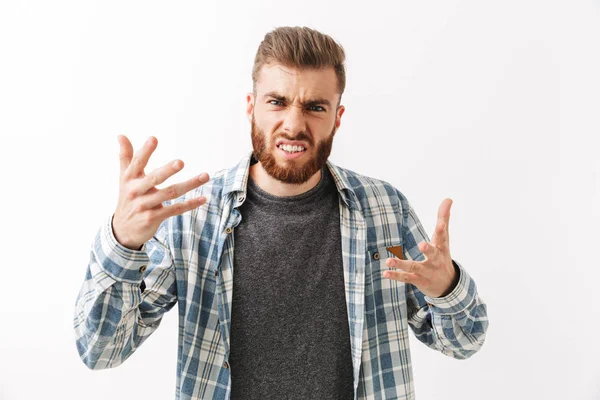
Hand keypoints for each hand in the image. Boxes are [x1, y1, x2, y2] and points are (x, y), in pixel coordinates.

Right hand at [112, 135, 209, 249]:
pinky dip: (189, 204)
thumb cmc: (127, 198)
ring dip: (189, 185)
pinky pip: (175, 209)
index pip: (137, 162)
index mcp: (129, 179)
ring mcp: (145, 206)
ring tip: (205, 176)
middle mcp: (136, 192)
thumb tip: (121, 135)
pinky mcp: (153, 218)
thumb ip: (126, 157)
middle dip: (168, 170)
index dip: (145, 151)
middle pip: (154, 178)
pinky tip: (203, 199)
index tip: (154, 138)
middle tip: (181, 162)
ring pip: (170, 193)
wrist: (122, 230)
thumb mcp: (124, 178)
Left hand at [383, 198, 457, 297]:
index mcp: (441, 248)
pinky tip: (385, 273)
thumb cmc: (443, 256)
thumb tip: (448, 198)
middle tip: (422, 244)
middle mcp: (435, 260)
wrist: (449, 285)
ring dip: (401, 264)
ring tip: (388, 260)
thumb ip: (444, 218)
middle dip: (428, 249)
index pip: (442, 237)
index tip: (441, 223)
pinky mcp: (418, 280)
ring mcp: (427, 272)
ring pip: (414, 267)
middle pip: (432, 254)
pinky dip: (396, 276)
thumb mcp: (444, 239)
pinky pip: (406, 278)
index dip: (442, 229)